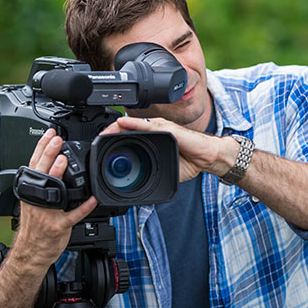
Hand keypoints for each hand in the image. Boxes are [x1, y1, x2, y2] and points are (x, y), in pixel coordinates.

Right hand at [13, 128, 97, 266]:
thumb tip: (51, 161)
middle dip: (48, 154)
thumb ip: (40, 183)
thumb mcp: (31, 202)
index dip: (41, 147)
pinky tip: (92, 198)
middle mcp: (37, 200)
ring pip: (53, 192)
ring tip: (63, 161)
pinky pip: (74, 215)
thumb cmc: (35, 225)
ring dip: (57, 176)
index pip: (34, 165)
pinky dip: (84, 207)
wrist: (31, 252)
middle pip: (42, 172)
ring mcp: (47, 213)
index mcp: (31, 192)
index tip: (49, 133)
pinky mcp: (59, 226)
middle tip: (57, 140)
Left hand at [100, 117, 225, 181]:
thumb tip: (140, 184)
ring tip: (104, 133)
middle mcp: (155, 130)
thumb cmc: (191, 160)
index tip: (102, 146)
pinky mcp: (166, 128)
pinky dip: (132, 124)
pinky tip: (121, 124)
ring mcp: (160, 127)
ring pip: (133, 124)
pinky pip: (146, 125)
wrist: (208, 156)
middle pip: (126, 127)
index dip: (114, 138)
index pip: (129, 135)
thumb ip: (153, 171)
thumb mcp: (166, 168)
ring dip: (116, 127)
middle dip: (110, 132)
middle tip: (98, 140)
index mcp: (153, 138)